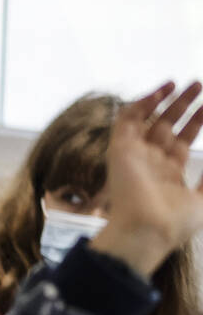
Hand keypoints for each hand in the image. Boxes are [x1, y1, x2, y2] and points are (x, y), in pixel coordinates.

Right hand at [89, 82, 202, 279]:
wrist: (147, 231)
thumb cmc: (175, 223)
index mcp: (169, 173)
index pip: (182, 139)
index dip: (197, 121)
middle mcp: (151, 161)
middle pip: (167, 125)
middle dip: (183, 105)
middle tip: (199, 85)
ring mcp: (135, 154)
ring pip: (147, 119)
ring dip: (164, 99)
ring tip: (181, 83)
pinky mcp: (120, 150)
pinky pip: (127, 120)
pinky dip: (142, 103)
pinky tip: (161, 91)